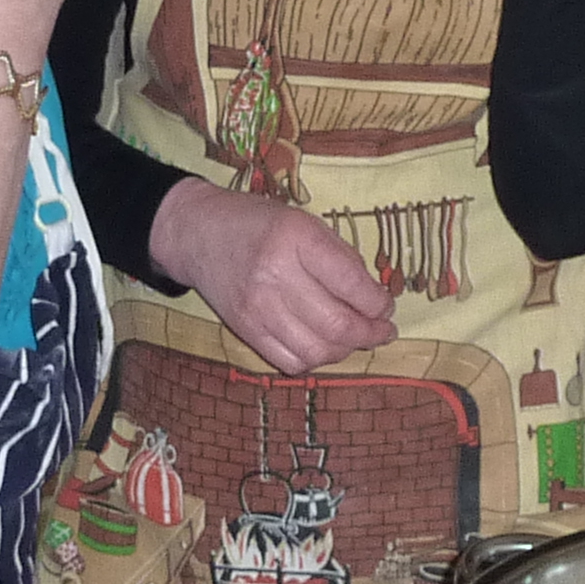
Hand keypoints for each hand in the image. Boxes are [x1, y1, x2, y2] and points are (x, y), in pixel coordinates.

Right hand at [150, 178, 394, 373]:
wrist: (198, 233)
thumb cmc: (259, 223)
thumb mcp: (305, 222)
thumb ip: (341, 257)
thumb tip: (374, 297)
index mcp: (296, 237)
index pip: (350, 284)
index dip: (378, 303)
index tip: (386, 306)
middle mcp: (275, 274)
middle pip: (337, 324)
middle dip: (370, 334)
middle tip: (382, 331)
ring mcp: (257, 307)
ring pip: (317, 351)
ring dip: (346, 351)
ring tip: (355, 339)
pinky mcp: (245, 329)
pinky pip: (290, 362)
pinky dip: (315, 360)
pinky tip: (323, 346)